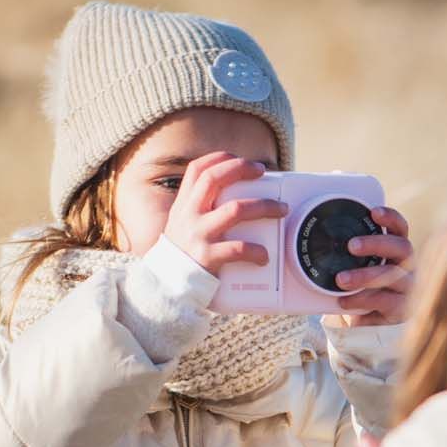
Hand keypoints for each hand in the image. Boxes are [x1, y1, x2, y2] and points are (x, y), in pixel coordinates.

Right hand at [163, 153, 287, 276]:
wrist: (165, 287)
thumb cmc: (181, 255)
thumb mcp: (181, 225)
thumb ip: (198, 210)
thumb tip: (232, 196)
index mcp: (183, 205)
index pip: (197, 170)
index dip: (219, 159)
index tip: (240, 160)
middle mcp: (189, 215)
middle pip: (214, 179)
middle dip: (241, 169)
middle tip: (262, 172)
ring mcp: (198, 235)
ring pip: (235, 210)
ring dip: (263, 206)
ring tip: (280, 209)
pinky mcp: (207, 257)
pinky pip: (237, 248)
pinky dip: (255, 250)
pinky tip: (264, 255)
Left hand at [330, 206, 413, 325]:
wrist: (367, 325)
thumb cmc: (361, 290)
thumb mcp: (356, 269)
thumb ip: (350, 255)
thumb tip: (316, 234)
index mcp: (397, 252)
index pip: (400, 229)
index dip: (391, 218)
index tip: (373, 212)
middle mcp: (407, 266)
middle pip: (402, 247)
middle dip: (376, 244)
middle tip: (351, 245)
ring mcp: (407, 288)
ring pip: (392, 275)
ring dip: (365, 275)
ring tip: (341, 279)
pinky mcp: (401, 309)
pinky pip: (385, 301)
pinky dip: (362, 299)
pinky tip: (344, 301)